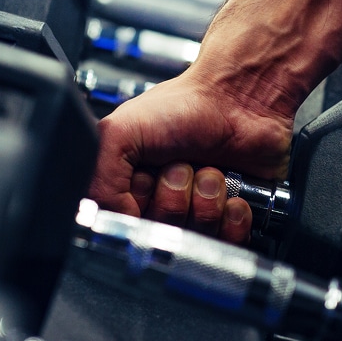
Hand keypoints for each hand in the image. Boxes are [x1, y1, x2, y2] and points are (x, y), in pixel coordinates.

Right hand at [87, 65, 293, 242]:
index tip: (149, 176)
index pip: (127, 225)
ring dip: (206, 200)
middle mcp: (162, 201)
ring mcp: (197, 211)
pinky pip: (228, 242)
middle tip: (181, 166)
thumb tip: (114, 219)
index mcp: (131, 185)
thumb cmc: (187, 105)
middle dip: (175, 197)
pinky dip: (232, 217)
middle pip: (162, 235)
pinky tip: (231, 193)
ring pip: (196, 237)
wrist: (242, 98)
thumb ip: (100, 181)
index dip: (140, 203)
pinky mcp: (230, 218)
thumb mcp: (120, 131)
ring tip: (209, 170)